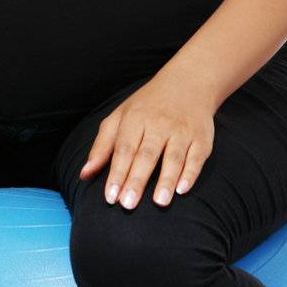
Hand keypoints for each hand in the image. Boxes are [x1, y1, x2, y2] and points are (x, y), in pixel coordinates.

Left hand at [78, 62, 217, 209]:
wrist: (188, 83)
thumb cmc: (147, 106)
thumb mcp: (120, 117)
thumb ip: (102, 146)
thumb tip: (84, 174)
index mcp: (136, 119)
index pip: (124, 149)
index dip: (117, 173)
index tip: (110, 197)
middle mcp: (159, 124)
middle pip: (147, 155)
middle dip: (137, 180)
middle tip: (128, 204)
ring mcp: (182, 131)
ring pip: (173, 157)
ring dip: (166, 180)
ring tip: (159, 202)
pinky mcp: (201, 137)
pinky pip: (196, 157)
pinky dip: (191, 173)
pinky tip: (183, 189)